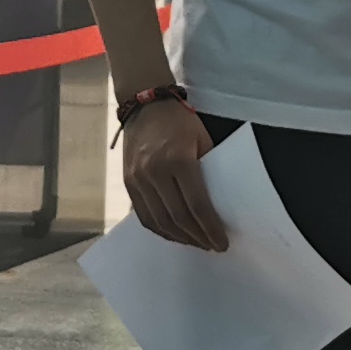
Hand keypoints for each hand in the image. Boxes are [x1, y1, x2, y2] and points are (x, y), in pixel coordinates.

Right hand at [122, 97, 226, 250]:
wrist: (145, 103)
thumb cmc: (180, 120)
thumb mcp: (203, 140)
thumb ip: (209, 171)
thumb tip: (219, 203)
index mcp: (179, 161)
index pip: (197, 206)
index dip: (210, 229)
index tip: (221, 243)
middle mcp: (155, 172)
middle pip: (178, 218)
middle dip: (197, 237)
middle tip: (212, 246)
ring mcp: (138, 179)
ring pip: (159, 221)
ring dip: (179, 238)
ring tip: (195, 243)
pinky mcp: (128, 182)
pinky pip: (143, 215)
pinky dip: (159, 229)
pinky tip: (173, 234)